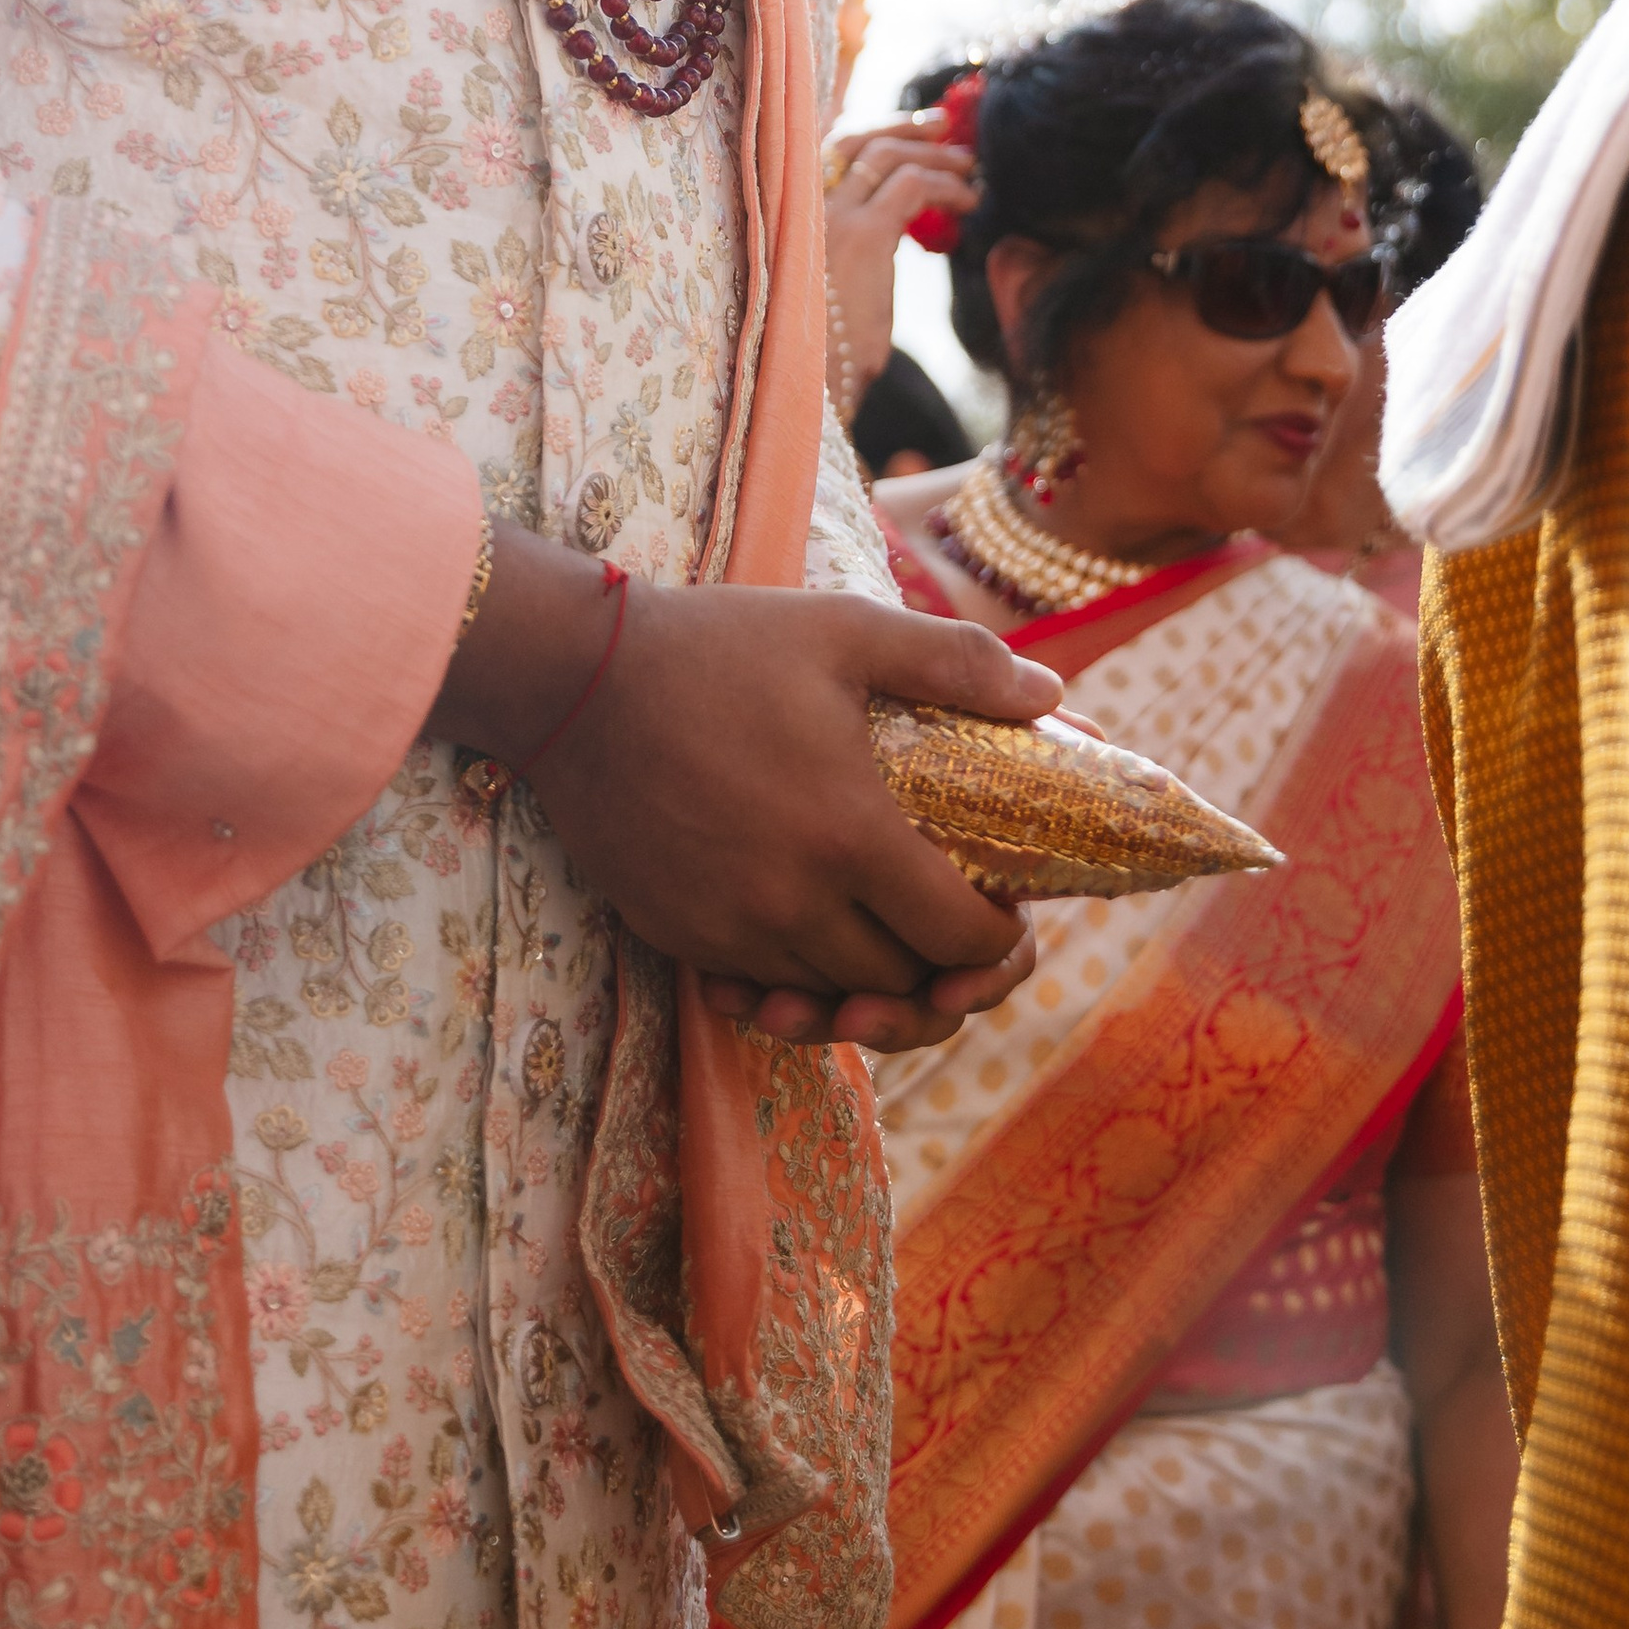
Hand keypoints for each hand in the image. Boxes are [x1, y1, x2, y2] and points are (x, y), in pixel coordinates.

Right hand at [440, 540, 1053, 1049]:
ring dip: (870, 982)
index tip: (1003, 908)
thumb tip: (1057, 694)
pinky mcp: (676, 938)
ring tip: (885, 936)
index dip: (998, 939)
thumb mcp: (844, 630)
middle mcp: (792, 901)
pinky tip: (804, 934)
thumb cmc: (718, 648)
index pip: (958, 938)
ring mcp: (728, 929)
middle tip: (952, 927)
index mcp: (848, 833)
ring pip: (829, 998)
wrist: (572, 679)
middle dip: (943, 972)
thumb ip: (955, 662)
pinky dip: (793, 980)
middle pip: (900, 986)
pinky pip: (759, 990)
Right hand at [823, 114, 979, 408]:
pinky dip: (946, 186)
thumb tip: (893, 221)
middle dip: (906, 126)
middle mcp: (801, 206)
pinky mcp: (864, 235)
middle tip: (945, 127)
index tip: (913, 130)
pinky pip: (913, 186)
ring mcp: (830, 216)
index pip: (831, 149)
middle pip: (857, 138)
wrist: (812, 384)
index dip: (874, 130)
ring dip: (935, 155)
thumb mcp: (833, 283)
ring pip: (890, 155)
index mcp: (789, 214)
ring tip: (969, 167)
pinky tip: (969, 202)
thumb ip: (854, 244)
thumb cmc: (825, 346)